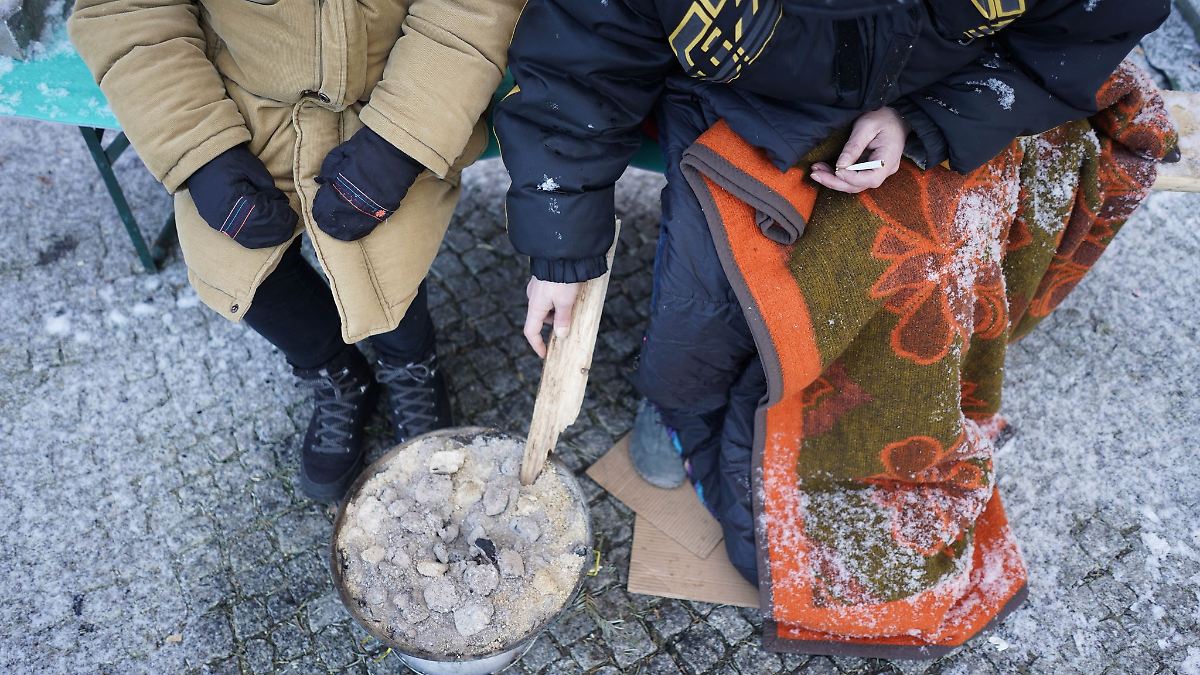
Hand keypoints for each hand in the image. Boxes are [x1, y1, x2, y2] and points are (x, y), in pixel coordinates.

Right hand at [186, 145, 297, 248]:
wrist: (199, 160)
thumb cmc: (227, 160)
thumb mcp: (252, 168)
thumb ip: (267, 187)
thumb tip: (280, 203)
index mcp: (234, 200)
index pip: (265, 216)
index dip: (281, 217)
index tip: (293, 215)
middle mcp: (225, 217)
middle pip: (259, 231)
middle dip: (279, 229)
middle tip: (292, 223)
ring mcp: (219, 222)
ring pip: (250, 239)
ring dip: (269, 237)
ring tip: (284, 230)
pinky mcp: (216, 223)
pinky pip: (239, 238)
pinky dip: (256, 239)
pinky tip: (268, 236)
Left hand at [313, 126, 423, 240]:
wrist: (399, 147)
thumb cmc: (370, 145)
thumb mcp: (344, 150)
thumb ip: (330, 166)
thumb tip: (321, 181)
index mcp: (343, 182)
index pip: (326, 202)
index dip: (320, 208)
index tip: (317, 210)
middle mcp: (356, 197)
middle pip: (338, 216)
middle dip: (329, 221)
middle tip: (324, 225)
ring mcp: (372, 204)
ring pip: (353, 223)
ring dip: (343, 229)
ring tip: (336, 233)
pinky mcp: (386, 208)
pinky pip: (371, 223)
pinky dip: (361, 228)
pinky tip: (354, 231)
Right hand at [524, 277, 579, 357]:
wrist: (562, 251)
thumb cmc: (563, 277)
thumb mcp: (565, 302)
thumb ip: (562, 319)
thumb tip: (560, 335)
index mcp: (535, 306)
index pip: (531, 331)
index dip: (537, 345)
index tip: (544, 354)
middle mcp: (533, 297)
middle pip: (541, 318)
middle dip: (554, 324)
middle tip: (569, 323)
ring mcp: (538, 287)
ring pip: (547, 307)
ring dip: (558, 311)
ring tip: (574, 306)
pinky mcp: (545, 279)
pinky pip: (550, 296)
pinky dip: (559, 301)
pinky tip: (572, 295)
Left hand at [811, 107, 909, 193]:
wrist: (895, 115)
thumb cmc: (882, 117)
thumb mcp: (867, 126)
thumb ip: (854, 146)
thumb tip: (840, 165)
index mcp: (889, 159)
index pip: (871, 178)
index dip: (852, 178)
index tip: (836, 170)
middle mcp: (885, 170)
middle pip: (859, 185)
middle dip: (835, 182)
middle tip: (815, 174)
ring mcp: (877, 172)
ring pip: (854, 184)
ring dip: (833, 180)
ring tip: (815, 172)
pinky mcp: (869, 170)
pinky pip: (853, 178)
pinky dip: (837, 176)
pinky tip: (823, 170)